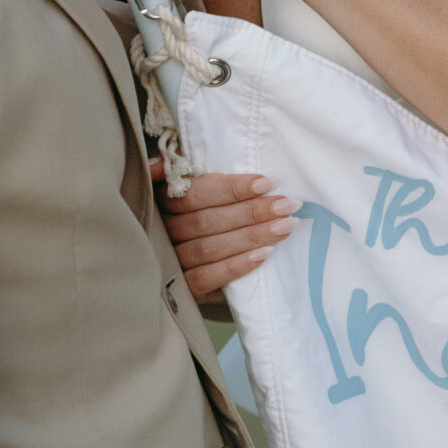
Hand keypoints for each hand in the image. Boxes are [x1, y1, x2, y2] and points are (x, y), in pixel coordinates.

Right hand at [160, 169, 295, 299]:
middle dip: (251, 211)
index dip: (231, 188)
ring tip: (285, 226)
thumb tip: (170, 159)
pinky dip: (236, 266)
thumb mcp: (191, 186)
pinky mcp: (181, 288)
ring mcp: (169, 261)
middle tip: (287, 205)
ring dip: (251, 236)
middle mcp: (161, 231)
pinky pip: (205, 277)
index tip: (267, 183)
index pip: (194, 193)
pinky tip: (265, 254)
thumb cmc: (199, 213)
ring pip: (208, 248)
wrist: (187, 264)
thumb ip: (187, 172)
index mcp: (159, 200)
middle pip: (205, 221)